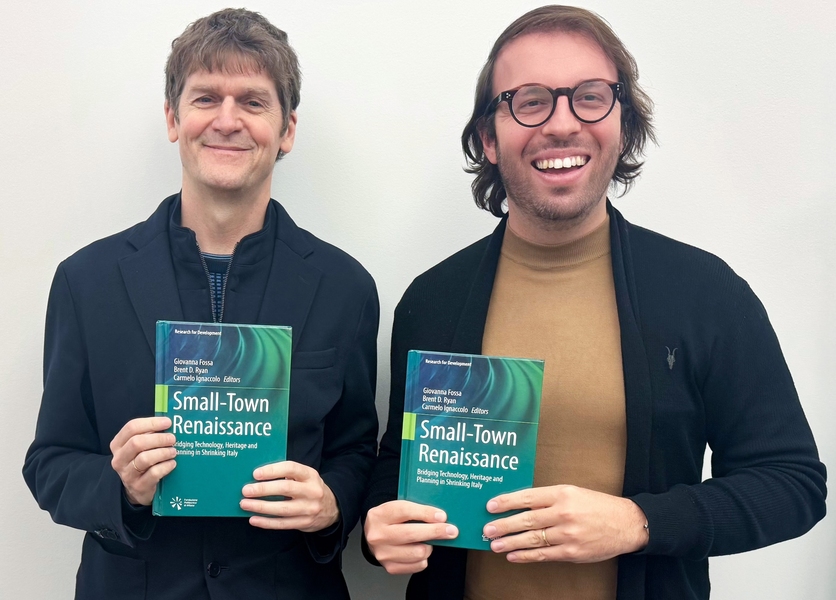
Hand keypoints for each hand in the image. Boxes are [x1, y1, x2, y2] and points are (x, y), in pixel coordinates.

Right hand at [109, 416, 175, 505]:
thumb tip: (168, 423)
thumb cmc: (142, 462)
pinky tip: (172, 463)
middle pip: (137, 442)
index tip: (168, 422)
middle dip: (158, 438)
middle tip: (172, 438)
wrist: (138, 489)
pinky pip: (153, 473)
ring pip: (144, 458)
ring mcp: (127, 474)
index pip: (131, 427)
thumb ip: (149, 434)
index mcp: (118, 444)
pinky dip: (166, 466)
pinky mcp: (138, 486)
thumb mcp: (141, 447)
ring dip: (163, 452)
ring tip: (173, 451)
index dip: (151, 423)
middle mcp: (119, 459)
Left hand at [240, 461, 339, 531]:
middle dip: (263, 489)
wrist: (332, 508)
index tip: (256, 473)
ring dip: (261, 507)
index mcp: (310, 475)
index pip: (291, 469)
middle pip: (286, 489)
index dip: (273, 470)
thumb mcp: (305, 477)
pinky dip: (266, 522)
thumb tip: (258, 477)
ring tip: (245, 504)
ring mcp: (309, 509)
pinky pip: (283, 524)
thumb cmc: (310, 489)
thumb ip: (287, 475)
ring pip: (282, 508)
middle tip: (246, 490)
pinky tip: (254, 519)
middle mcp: (312, 491)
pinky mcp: (305, 523)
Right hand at [364, 500, 457, 574]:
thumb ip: (416, 510)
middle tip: (451, 530)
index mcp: (380, 515)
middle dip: (435, 531)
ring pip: (418, 552)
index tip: (442, 516)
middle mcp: (378, 535)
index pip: (404, 511)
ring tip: (428, 540)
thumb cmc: (391, 520)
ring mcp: (383, 553)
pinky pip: (418, 565)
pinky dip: (424, 557)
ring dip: (429, 546)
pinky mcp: (390, 567)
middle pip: (411, 534)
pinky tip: (421, 549)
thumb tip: (441, 517)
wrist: (374, 535)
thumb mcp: (398, 508)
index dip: (425, 513)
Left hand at [483, 485, 647, 562]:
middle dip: (504, 525)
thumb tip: (520, 504)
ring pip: (532, 539)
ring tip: (495, 544)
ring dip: (511, 543)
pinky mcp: (572, 552)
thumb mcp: (573, 492)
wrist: (625, 523)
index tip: (490, 506)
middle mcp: (563, 513)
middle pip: (527, 519)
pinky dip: (526, 556)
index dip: (507, 502)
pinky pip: (543, 555)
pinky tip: (513, 556)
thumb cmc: (597, 505)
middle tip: (487, 529)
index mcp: (562, 493)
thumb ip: (548, 498)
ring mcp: (567, 534)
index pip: (528, 497)